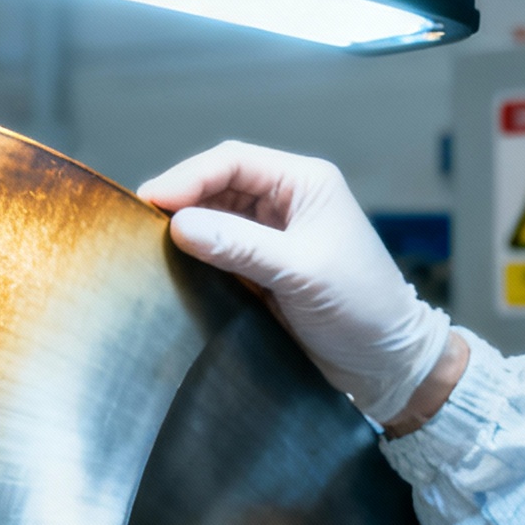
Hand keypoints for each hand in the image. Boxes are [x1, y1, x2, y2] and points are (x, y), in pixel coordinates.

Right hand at [138, 141, 460, 426]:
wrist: (385, 362)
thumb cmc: (363, 308)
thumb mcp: (301, 272)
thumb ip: (240, 245)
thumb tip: (181, 225)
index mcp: (305, 184)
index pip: (233, 162)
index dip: (188, 177)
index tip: (152, 200)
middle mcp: (287, 202)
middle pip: (218, 185)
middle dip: (181, 200)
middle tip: (139, 222)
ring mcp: (274, 236)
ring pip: (215, 217)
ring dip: (186, 228)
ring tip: (149, 244)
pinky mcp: (263, 268)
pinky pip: (219, 251)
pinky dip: (196, 256)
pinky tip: (173, 266)